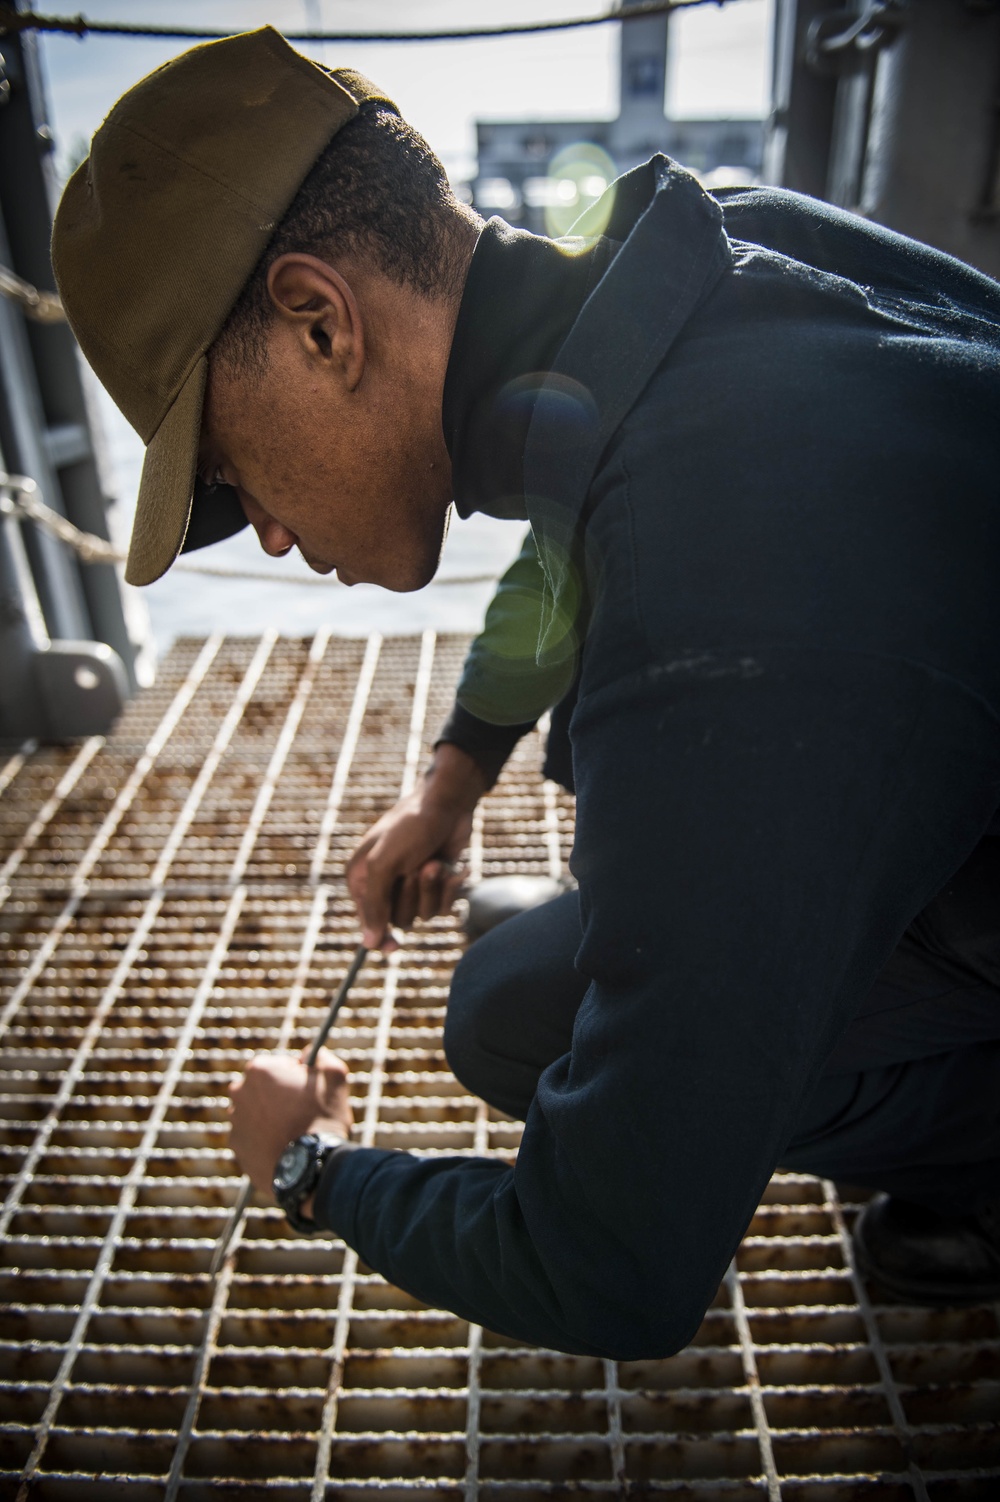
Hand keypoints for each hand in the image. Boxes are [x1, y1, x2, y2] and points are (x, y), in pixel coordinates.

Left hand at [228, 1047, 352, 1199]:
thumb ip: (321, 1057)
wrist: (310, 1166)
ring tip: (293, 1131)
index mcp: (260, 1070)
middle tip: (300, 1110)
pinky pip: (252, 1136)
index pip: (276, 1064)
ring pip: (255, 1112)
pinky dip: (264, 1139)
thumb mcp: (334, 1076)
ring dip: (270, 1117)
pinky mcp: (236, 1146)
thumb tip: (313, 1054)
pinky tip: (284, 1146)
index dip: (294, 1075)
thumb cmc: (322, 1117)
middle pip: (261, 1088)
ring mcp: (235, 1120)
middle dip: (278, 1095)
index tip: (306, 1089)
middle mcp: (240, 1092)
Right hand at [347, 743, 488, 949]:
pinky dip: (451, 889)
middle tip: (421, 867)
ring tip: (436, 862)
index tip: (393, 948)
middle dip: (413, 896)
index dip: (380, 936)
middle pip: (397, 920)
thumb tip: (369, 944)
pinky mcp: (437, 883)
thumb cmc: (411, 827)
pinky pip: (443, 907)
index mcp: (361, 878)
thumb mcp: (384, 863)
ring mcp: (412, 884)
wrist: (449, 804)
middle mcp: (385, 884)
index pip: (367, 920)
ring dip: (433, 890)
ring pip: (423, 915)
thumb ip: (375, 903)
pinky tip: (456, 867)